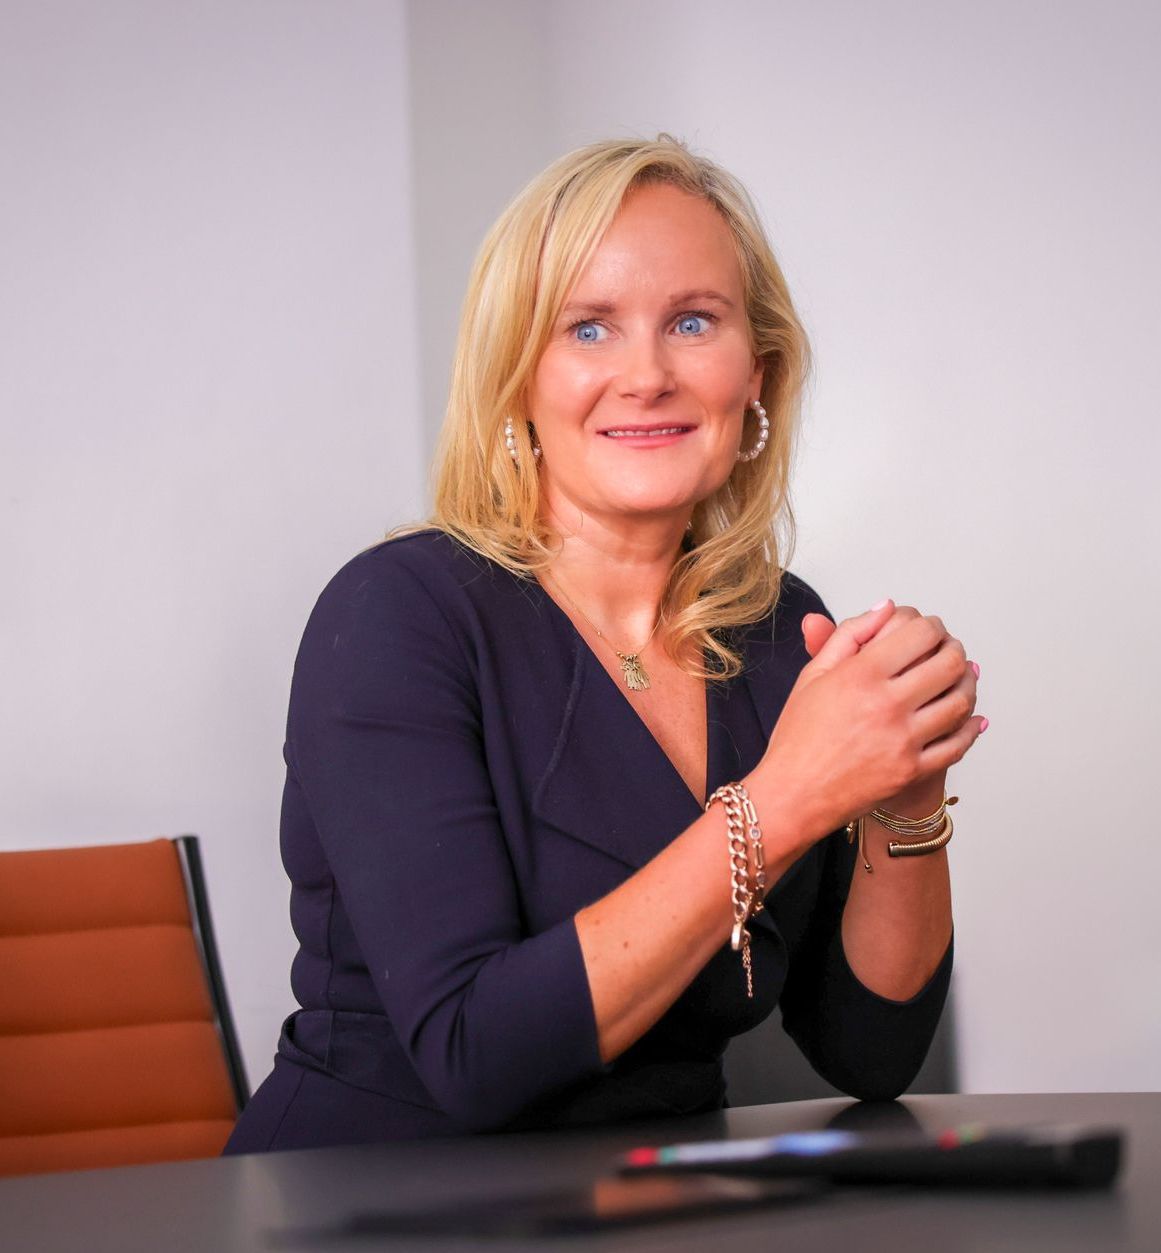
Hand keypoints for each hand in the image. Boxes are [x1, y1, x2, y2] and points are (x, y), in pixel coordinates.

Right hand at [757, 600, 984, 840]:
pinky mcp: (913, 770)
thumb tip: (886, 607)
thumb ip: (848, 635)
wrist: (793, 794)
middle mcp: (886, 705)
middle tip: (948, 649)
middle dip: (954, 649)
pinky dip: (970, 728)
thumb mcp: (813, 676)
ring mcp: (903, 740)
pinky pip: (958, 744)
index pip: (921, 633)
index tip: (928, 629)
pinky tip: (969, 718)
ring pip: (961, 702)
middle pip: (949, 663)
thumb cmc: (798, 736)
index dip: (931, 625)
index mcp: (860, 675)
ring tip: (960, 679)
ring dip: (968, 684)